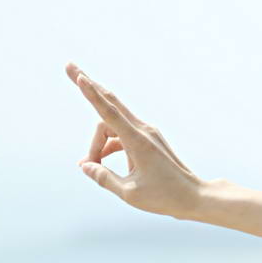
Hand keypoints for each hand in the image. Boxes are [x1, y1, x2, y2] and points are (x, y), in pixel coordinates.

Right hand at [67, 62, 205, 218]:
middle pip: (110, 103)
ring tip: (90, 164)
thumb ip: (103, 177)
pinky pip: (122, 134)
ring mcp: (148, 134)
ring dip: (98, 141)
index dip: (91, 94)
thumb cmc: (164, 197)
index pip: (109, 112)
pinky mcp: (150, 140)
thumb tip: (85, 166)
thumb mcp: (128, 193)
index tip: (80, 77)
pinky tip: (101, 162)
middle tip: (68, 65)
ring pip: (112, 124)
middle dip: (89, 86)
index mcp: (138, 142)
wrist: (194, 197)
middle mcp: (144, 131)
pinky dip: (109, 144)